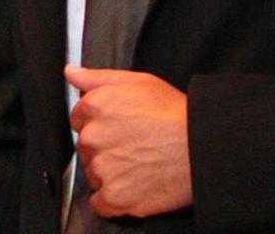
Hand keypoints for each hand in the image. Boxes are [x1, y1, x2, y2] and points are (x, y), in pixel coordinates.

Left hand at [65, 65, 191, 217]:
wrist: (203, 147)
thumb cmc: (176, 115)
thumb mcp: (138, 82)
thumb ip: (97, 78)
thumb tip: (72, 73)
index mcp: (95, 107)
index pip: (79, 118)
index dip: (99, 123)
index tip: (118, 128)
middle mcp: (93, 137)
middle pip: (86, 146)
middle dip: (104, 147)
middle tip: (133, 146)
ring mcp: (102, 168)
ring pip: (93, 173)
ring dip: (109, 172)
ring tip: (139, 165)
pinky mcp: (114, 196)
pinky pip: (100, 202)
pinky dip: (113, 198)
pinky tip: (133, 186)